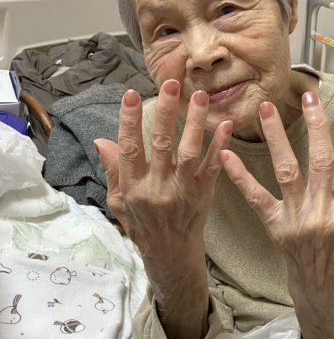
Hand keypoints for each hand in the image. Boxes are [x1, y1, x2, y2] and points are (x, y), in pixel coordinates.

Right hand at [95, 80, 231, 338]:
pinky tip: (226, 126)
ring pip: (190, 153)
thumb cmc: (142, 225)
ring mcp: (182, 192)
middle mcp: (157, 189)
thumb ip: (113, 171)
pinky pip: (213, 168)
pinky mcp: (204, 195)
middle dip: (166, 112)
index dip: (129, 121)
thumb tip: (101, 140)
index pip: (129, 149)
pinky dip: (220, 147)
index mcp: (133, 188)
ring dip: (196, 123)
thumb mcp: (119, 202)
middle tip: (172, 83)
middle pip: (161, 145)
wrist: (171, 255)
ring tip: (200, 97)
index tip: (131, 94)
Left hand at [220, 91, 333, 338]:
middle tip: (309, 95)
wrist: (323, 291)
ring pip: (287, 171)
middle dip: (316, 126)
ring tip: (266, 108)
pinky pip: (256, 198)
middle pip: (320, 162)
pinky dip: (240, 177)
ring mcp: (296, 220)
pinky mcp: (274, 226)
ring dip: (276, 137)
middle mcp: (323, 214)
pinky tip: (226, 155)